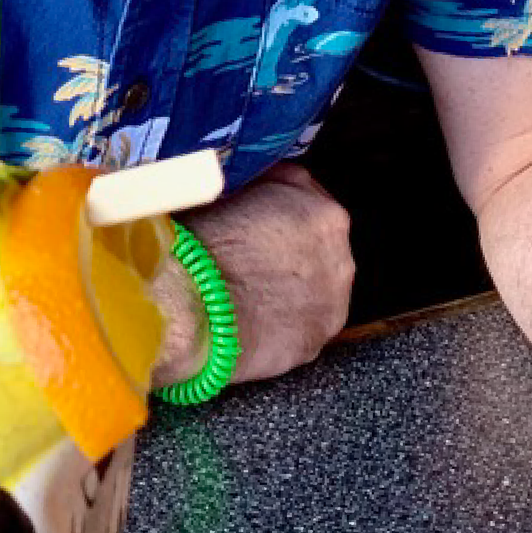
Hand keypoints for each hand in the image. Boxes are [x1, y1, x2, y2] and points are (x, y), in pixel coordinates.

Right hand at [153, 163, 353, 390]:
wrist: (191, 306)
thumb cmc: (204, 244)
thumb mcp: (238, 190)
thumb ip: (263, 186)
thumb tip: (260, 186)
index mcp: (326, 216)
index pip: (307, 199)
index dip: (276, 206)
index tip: (256, 215)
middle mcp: (340, 263)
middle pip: (316, 249)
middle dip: (288, 251)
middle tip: (250, 256)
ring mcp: (330, 309)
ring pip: (312, 292)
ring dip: (288, 290)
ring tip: (248, 292)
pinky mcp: (312, 347)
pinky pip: (298, 329)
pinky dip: (279, 325)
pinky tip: (250, 322)